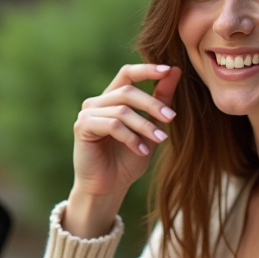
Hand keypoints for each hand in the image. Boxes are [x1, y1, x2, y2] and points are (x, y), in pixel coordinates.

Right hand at [64, 64, 180, 237]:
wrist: (108, 187)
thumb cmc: (128, 159)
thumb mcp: (150, 129)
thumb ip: (160, 101)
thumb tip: (175, 71)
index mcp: (112, 99)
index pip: (127, 74)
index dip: (146, 70)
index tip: (169, 70)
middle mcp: (97, 102)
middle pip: (127, 91)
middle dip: (152, 104)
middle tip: (171, 118)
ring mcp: (87, 114)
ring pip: (122, 110)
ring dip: (144, 125)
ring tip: (160, 140)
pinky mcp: (83, 127)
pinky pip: (112, 125)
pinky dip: (130, 137)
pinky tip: (141, 151)